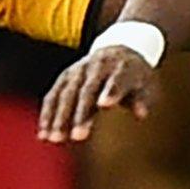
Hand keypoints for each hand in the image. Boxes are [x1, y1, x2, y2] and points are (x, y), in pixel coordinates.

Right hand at [38, 47, 158, 142]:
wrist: (119, 49)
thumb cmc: (135, 76)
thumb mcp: (145, 85)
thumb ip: (142, 99)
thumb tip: (141, 114)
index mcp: (121, 67)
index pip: (116, 79)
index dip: (111, 91)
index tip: (104, 106)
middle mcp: (97, 66)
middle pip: (86, 90)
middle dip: (80, 114)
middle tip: (77, 137)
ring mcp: (78, 70)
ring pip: (65, 93)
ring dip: (58, 116)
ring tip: (54, 139)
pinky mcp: (65, 76)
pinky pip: (53, 95)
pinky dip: (48, 114)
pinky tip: (44, 134)